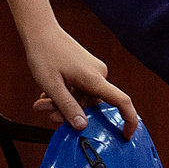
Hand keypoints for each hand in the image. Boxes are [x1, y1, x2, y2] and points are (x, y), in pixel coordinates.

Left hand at [21, 23, 138, 135]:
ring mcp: (92, 71)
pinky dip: (65, 95)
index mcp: (95, 78)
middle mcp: (98, 74)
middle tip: (50, 114)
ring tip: (43, 103)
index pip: (121, 101)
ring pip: (82, 98)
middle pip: (92, 104)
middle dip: (71, 113)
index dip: (128, 120)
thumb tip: (82, 126)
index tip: (126, 136)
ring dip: (64, 104)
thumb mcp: (52, 86)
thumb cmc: (44, 54)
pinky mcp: (85, 70)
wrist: (40, 32)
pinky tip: (47, 95)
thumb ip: (67, 107)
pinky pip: (79, 90)